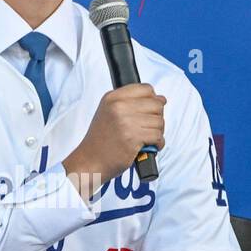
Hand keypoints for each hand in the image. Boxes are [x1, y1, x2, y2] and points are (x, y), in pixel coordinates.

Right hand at [63, 83, 165, 199]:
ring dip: (158, 132)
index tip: (150, 111)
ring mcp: (125, 122)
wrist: (90, 162)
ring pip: (159, 121)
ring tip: (147, 138)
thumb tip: (161, 99)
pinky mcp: (132, 138)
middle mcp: (118, 106)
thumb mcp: (108, 112)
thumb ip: (130, 103)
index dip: (153, 100)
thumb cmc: (101, 140)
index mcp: (112, 97)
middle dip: (157, 117)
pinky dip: (158, 143)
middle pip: (156, 104)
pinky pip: (158, 136)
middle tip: (149, 128)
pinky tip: (149, 146)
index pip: (146, 89)